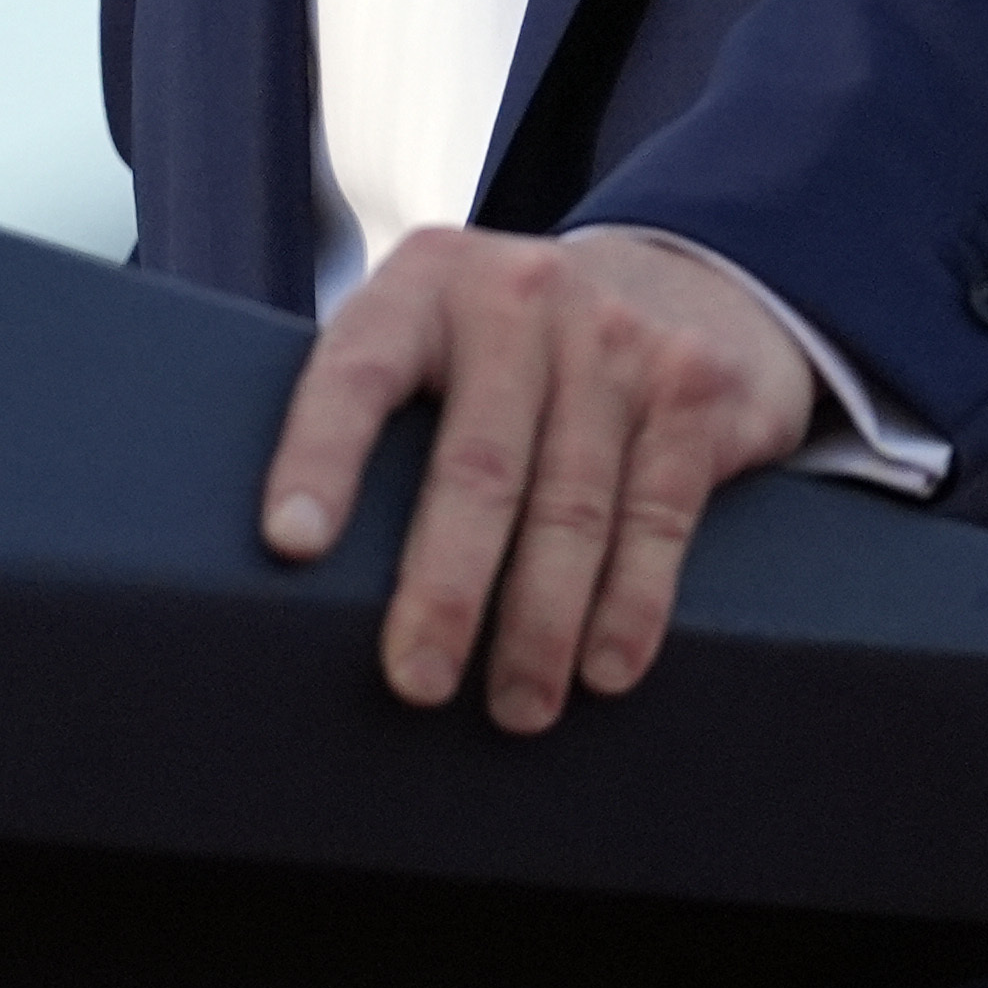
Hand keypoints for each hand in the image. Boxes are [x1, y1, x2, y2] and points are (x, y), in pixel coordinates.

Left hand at [259, 226, 815, 732]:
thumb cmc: (506, 346)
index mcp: (425, 283)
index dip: (321, 458)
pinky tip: (605, 667)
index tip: (293, 545)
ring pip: (571, 507)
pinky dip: (631, 604)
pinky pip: (657, 516)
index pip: (357, 372)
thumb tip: (306, 563)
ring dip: (541, 626)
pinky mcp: (693, 389)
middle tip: (417, 681)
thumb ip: (384, 410)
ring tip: (516, 708)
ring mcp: (615, 338)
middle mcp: (520, 298)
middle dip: (445, 588)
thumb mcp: (435, 329)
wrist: (672, 280)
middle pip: (477, 464)